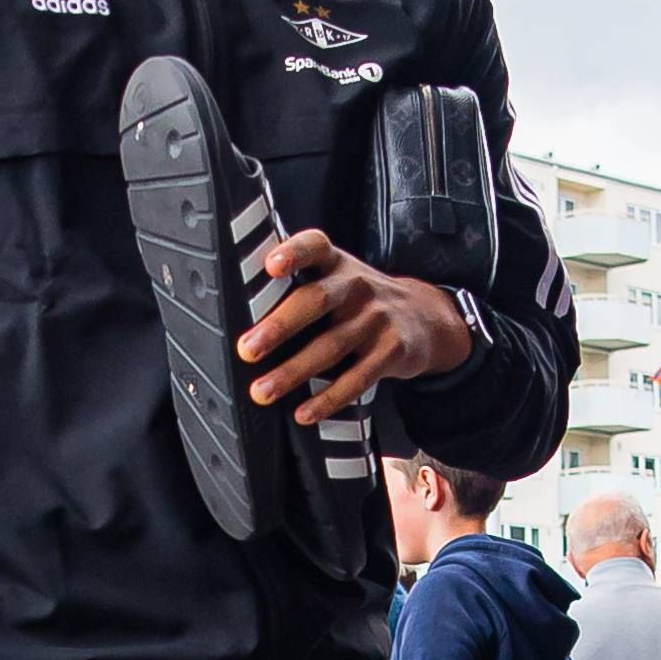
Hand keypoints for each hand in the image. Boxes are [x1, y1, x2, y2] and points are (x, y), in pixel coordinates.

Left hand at [238, 230, 473, 421]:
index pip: (314, 247)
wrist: (425, 318)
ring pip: (331, 346)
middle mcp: (356, 285)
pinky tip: (304, 412)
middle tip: (247, 349)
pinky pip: (357, 378)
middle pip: (315, 301)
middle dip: (279, 326)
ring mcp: (376, 318)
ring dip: (293, 372)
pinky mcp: (392, 350)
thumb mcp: (337, 278)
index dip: (293, 253)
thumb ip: (298, 285)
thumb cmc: (359, 300)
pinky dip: (329, 398)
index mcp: (336, 263)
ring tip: (262, 391)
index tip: (271, 266)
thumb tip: (235, 313)